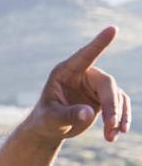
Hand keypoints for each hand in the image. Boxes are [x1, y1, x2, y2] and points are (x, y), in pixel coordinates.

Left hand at [26, 25, 129, 143]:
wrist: (48, 129)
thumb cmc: (44, 120)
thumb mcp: (51, 119)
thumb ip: (68, 115)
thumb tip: (89, 114)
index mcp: (66, 72)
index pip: (85, 55)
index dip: (99, 43)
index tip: (113, 28)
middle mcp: (83, 75)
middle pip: (107, 83)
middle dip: (111, 106)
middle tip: (111, 126)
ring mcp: (95, 86)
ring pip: (117, 95)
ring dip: (118, 116)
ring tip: (112, 137)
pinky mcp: (104, 98)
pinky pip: (120, 105)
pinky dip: (120, 119)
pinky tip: (116, 135)